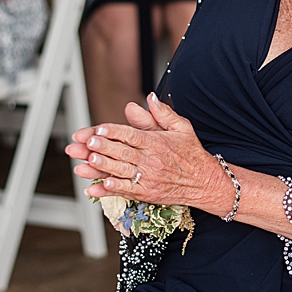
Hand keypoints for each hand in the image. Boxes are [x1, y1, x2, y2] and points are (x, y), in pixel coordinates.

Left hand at [65, 93, 232, 211]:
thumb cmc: (191, 154)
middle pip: (123, 152)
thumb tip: (150, 98)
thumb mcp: (182, 129)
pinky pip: (126, 190)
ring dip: (104, 166)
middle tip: (87, 142)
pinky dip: (111, 189)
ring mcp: (148, 178)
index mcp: (157, 143)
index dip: (114, 131)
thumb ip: (164, 113)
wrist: (204, 182)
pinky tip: (98, 186)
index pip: (132, 135)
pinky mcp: (146, 193)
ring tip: (89, 161)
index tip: (100, 128)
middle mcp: (152, 160)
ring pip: (121, 171)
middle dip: (103, 147)